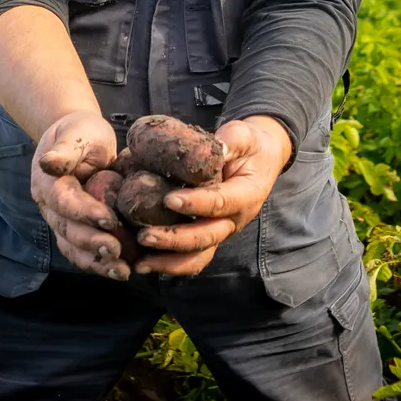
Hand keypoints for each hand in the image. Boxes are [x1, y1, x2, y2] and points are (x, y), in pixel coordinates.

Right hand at [29, 110, 130, 280]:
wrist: (79, 139)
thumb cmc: (81, 132)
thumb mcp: (76, 133)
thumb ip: (65, 150)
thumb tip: (48, 163)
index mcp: (47, 182)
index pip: (63, 201)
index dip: (84, 212)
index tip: (110, 220)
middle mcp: (49, 207)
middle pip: (68, 230)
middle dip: (92, 243)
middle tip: (118, 251)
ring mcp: (60, 222)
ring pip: (74, 248)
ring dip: (97, 262)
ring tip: (122, 272)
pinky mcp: (75, 231)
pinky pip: (84, 252)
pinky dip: (101, 264)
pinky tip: (123, 271)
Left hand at [132, 115, 292, 275]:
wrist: (260, 158)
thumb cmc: (249, 145)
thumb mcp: (243, 136)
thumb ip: (230, 142)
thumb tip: (214, 148)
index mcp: (246, 195)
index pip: (219, 203)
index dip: (195, 203)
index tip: (168, 200)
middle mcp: (234, 220)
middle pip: (206, 238)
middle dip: (174, 239)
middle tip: (144, 236)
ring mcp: (221, 231)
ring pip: (198, 256)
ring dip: (169, 262)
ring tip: (140, 264)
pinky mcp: (208, 234)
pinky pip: (191, 256)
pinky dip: (168, 262)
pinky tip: (142, 263)